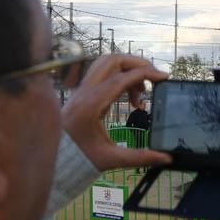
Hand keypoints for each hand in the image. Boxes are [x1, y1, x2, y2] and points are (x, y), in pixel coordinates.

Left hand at [62, 54, 171, 170]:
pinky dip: (120, 77)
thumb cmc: (79, 158)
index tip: (164, 77)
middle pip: (113, 60)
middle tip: (153, 80)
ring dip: (128, 69)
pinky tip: (129, 98)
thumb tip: (167, 158)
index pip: (122, 77)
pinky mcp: (82, 91)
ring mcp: (82, 89)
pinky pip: (103, 73)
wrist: (53, 158)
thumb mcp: (111, 159)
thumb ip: (140, 157)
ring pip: (106, 63)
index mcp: (92, 104)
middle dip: (137, 64)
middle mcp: (86, 91)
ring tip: (140, 93)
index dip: (146, 73)